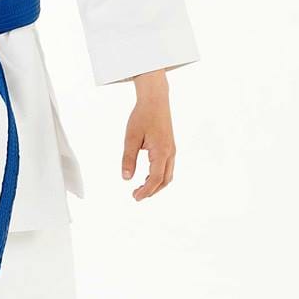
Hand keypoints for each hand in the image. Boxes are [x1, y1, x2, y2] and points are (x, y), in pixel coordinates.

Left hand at [121, 70, 175, 200]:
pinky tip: (147, 177)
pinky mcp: (170, 147)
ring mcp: (172, 150)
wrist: (155, 100)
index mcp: (161, 152)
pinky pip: (167, 168)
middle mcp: (170, 153)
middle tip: (136, 196)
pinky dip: (159, 177)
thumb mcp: (131, 138)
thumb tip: (126, 177)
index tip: (134, 197)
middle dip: (151, 191)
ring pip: (168, 175)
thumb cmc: (142, 116)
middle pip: (164, 181)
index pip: (155, 179)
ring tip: (141, 189)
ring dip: (156, 185)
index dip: (145, 191)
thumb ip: (128, 158)